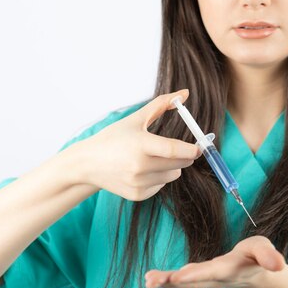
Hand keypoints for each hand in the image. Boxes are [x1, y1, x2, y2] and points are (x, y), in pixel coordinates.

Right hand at [69, 89, 201, 200]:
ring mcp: (138, 183)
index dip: (191, 150)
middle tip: (178, 149)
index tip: (199, 147)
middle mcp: (139, 166)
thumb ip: (161, 104)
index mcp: (140, 144)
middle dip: (184, 156)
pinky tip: (142, 171)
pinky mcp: (137, 195)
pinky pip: (161, 186)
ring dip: (171, 167)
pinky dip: (159, 178)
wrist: (88, 164)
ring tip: (152, 159)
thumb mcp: (135, 119)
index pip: (175, 150)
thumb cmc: (113, 138)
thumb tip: (184, 93)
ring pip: (173, 175)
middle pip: (179, 164)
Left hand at [144, 236, 285, 287]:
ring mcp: (206, 280)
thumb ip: (269, 256)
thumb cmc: (259, 258)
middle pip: (192, 281)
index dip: (196, 274)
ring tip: (148, 281)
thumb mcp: (266, 251)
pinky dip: (166, 281)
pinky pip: (181, 281)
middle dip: (172, 281)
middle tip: (152, 281)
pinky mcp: (200, 278)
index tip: (178, 276)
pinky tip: (149, 279)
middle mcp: (215, 278)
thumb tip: (278, 265)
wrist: (257, 275)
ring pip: (184, 283)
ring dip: (165, 282)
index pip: (212, 272)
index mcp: (230, 269)